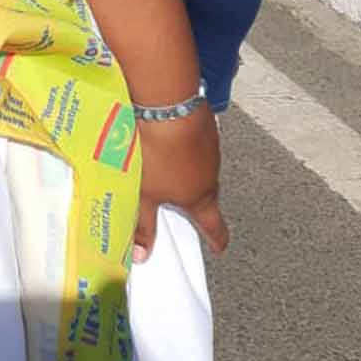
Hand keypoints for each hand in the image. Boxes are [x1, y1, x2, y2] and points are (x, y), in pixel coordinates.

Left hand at [134, 107, 227, 264]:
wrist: (168, 107)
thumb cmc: (157, 155)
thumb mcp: (143, 195)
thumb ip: (144, 225)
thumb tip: (142, 254)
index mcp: (201, 199)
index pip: (215, 227)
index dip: (217, 239)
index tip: (218, 246)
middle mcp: (211, 176)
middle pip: (206, 196)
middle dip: (194, 202)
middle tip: (181, 205)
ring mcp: (210, 150)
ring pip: (199, 168)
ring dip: (185, 170)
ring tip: (164, 167)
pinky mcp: (203, 127)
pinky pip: (193, 144)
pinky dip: (181, 147)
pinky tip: (165, 141)